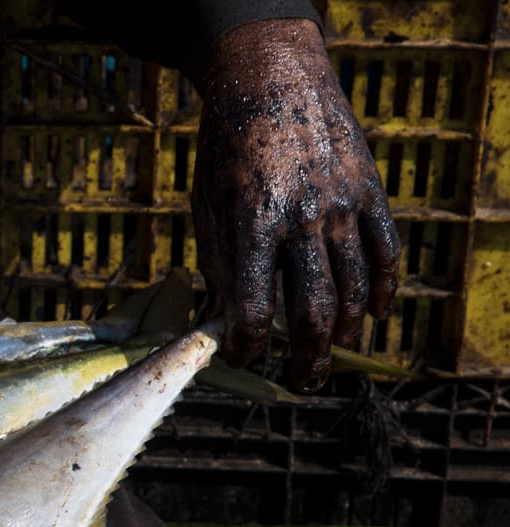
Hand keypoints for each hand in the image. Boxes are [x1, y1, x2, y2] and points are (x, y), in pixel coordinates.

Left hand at [192, 18, 400, 391]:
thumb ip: (218, 262)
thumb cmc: (227, 146)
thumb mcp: (207, 203)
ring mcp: (342, 205)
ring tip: (329, 350)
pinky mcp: (369, 191)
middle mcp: (302, 220)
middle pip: (313, 310)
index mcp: (252, 224)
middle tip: (300, 382)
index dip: (248, 344)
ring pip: (354, 289)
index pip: (253, 307)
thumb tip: (223, 320)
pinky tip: (372, 314)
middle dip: (306, 356)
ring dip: (343, 331)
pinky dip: (383, 290)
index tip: (245, 355)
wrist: (271, 78)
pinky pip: (386, 253)